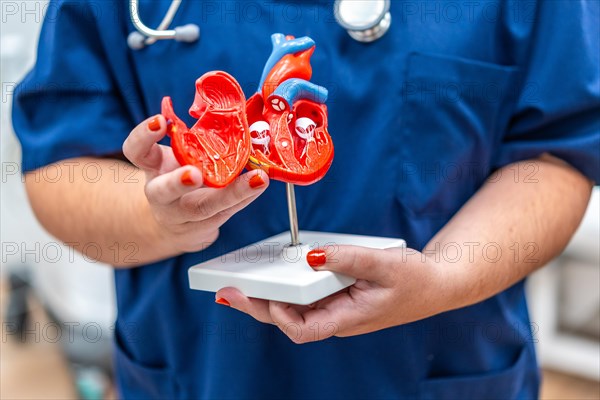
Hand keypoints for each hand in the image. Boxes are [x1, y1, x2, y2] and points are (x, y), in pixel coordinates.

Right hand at [122, 115, 268, 252]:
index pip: (137, 151)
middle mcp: (161, 194)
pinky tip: (260, 183)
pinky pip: (226, 212)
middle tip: (193, 174)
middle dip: (177, 183)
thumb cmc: (177, 175)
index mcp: (153, 167)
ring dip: (231, 194)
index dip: (144, 136)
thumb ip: (192, 136)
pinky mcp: (203, 227)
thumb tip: (230, 109)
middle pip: (163, 191)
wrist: (173, 219)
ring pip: (202, 209)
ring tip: (256, 179)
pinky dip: (246, 196)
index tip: (160, 121)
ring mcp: (182, 214)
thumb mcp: (177, 153)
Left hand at [216, 245, 449, 343]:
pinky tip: (274, 275)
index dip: (279, 316)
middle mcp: (337, 317)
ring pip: (295, 307)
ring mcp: (337, 308)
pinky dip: (287, 286)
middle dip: (257, 305)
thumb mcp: (383, 263)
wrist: (437, 285)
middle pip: (288, 318)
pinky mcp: (339, 297)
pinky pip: (307, 296)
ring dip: (267, 296)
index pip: (303, 329)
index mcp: (347, 318)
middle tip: (227, 291)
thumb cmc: (415, 279)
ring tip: (240, 283)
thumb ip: (347, 259)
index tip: (268, 295)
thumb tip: (311, 255)